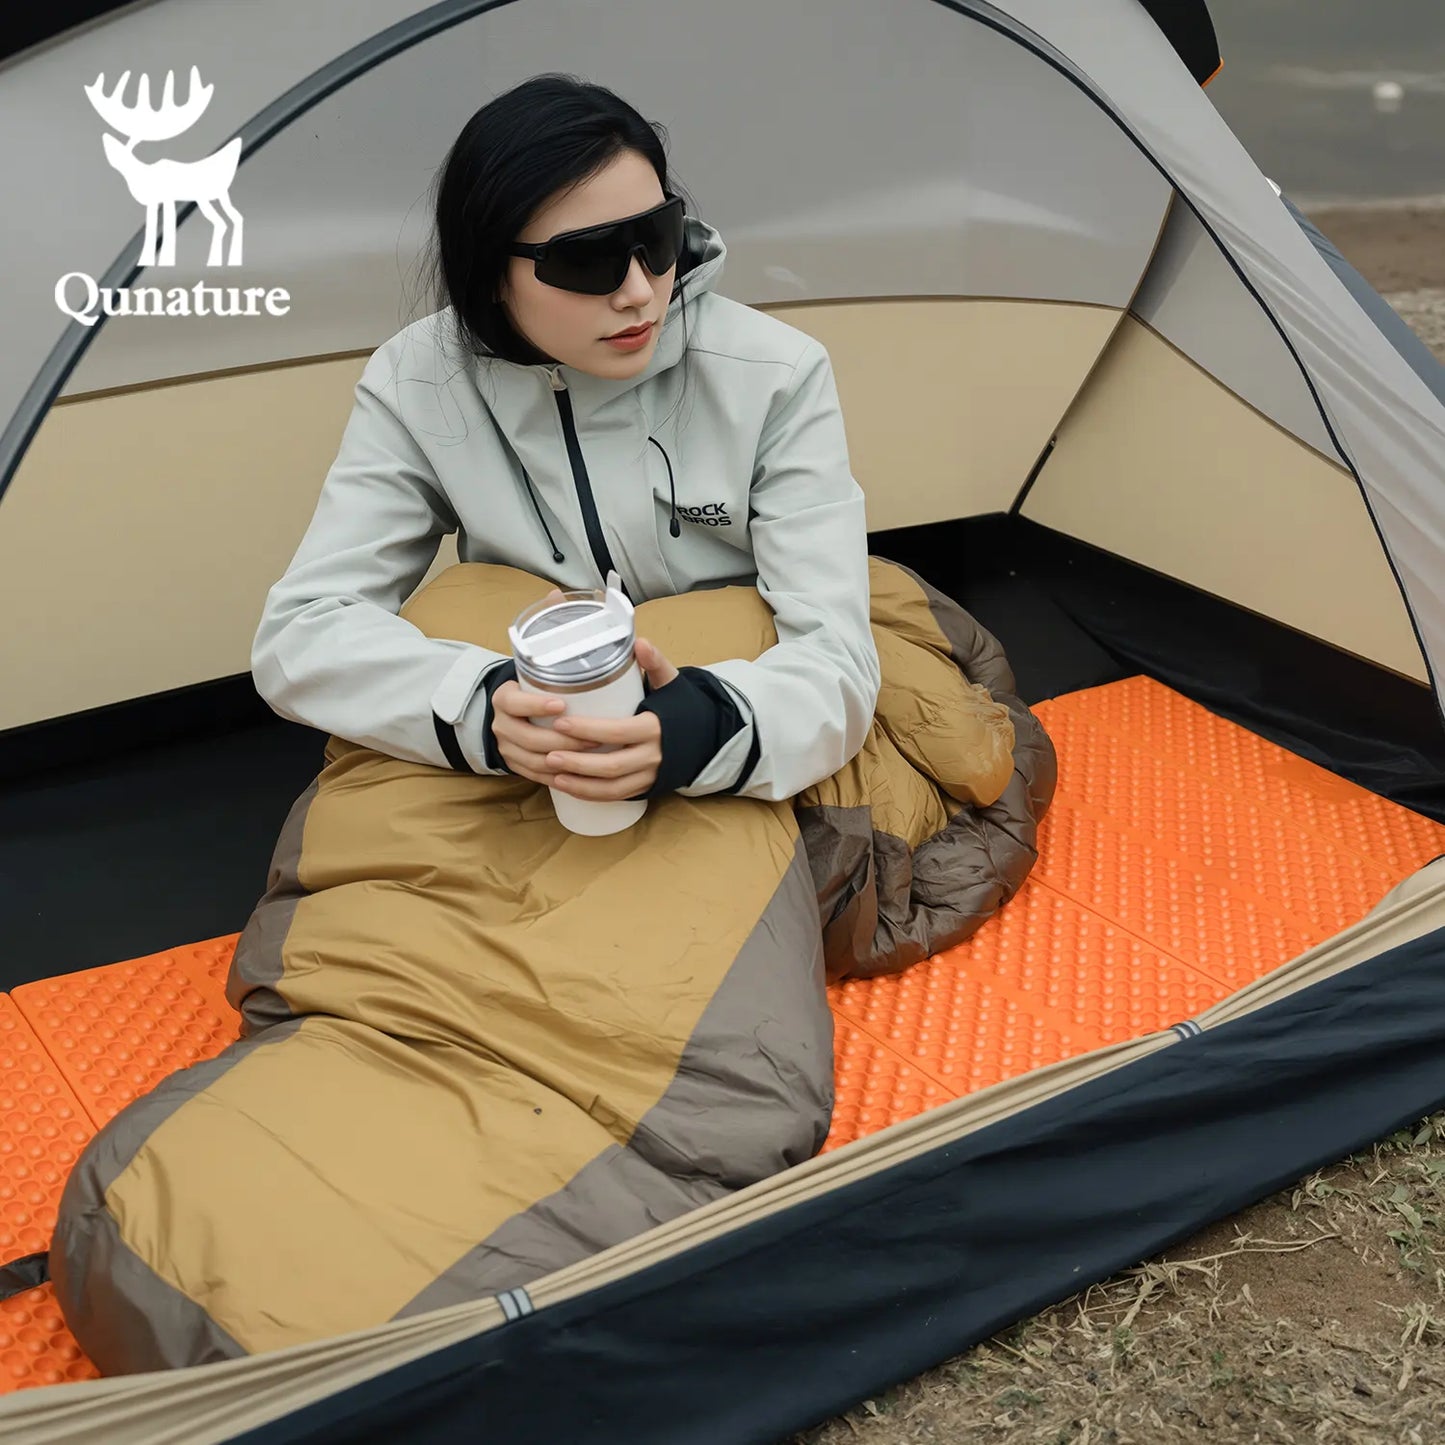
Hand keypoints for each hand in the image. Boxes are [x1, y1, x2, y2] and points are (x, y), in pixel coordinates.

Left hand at [489, 587, 680, 798]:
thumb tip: (638, 641)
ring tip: (552, 773)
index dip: (588, 730)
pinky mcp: (646, 788)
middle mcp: (653, 755)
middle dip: (577, 762)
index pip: (617, 732)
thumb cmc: (683, 707)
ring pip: (611, 787)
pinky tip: (568, 786)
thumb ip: (655, 663)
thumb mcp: (672, 684)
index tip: (560, 722)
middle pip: (611, 765)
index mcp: (656, 727)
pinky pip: (616, 796)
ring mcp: (650, 775)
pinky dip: (590, 794)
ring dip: (580, 784)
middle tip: (548, 753)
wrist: (708, 738)